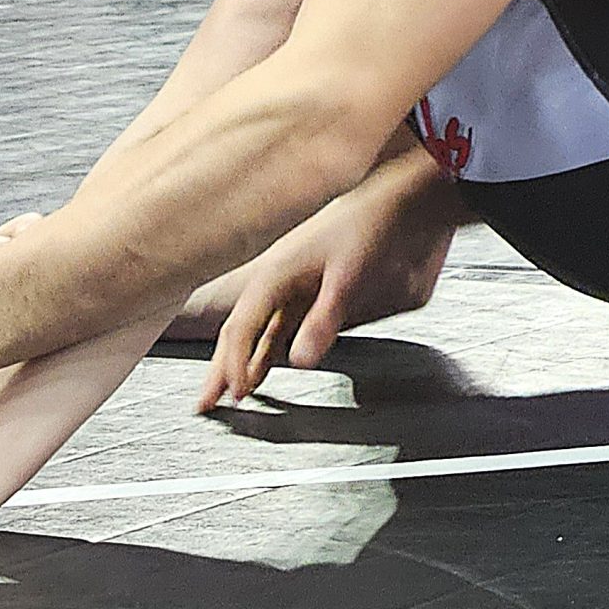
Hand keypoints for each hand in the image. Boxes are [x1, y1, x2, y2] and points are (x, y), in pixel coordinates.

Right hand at [198, 179, 454, 410]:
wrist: (403, 205)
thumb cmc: (371, 229)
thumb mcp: (348, 275)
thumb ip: (325, 318)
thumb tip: (298, 361)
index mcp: (275, 276)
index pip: (241, 328)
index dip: (233, 363)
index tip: (235, 395)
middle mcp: (279, 284)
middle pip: (240, 332)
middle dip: (222, 368)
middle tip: (205, 403)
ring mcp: (296, 290)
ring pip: (259, 334)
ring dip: (243, 362)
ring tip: (229, 392)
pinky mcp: (317, 294)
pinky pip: (282, 329)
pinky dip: (268, 352)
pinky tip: (265, 368)